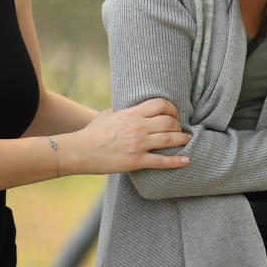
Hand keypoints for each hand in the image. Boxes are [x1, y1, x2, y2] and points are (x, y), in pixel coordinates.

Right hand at [71, 98, 189, 172]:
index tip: (175, 114)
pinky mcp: (136, 161)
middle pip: (169, 121)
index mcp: (131, 113)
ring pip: (170, 139)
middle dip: (178, 125)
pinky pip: (161, 161)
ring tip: (187, 140)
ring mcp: (138, 144)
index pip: (161, 104)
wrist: (80, 151)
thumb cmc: (92, 132)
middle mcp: (138, 126)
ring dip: (182, 139)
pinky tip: (186, 160)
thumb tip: (127, 108)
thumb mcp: (107, 114)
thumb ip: (121, 110)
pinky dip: (176, 161)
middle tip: (181, 129)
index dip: (172, 109)